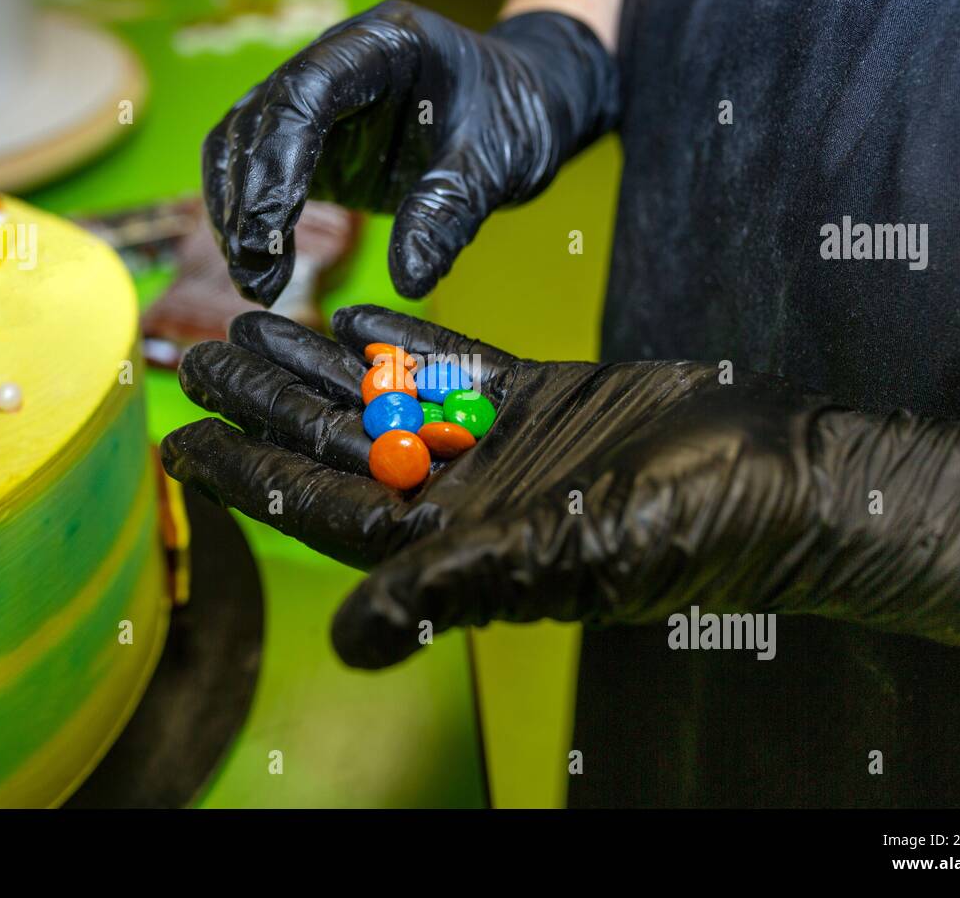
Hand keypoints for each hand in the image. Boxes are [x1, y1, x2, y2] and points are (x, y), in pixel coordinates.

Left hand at [162, 307, 959, 689]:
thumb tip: (349, 644)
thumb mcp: (558, 557)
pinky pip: (453, 368)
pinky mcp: (537, 401)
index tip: (182, 441)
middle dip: (265, 404)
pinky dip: (405, 343)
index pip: (323, 511)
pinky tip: (354, 314)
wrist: (777, 472)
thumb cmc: (678, 527)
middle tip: (195, 356)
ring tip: (253, 321)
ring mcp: (495, 447)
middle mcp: (460, 500)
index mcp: (450, 546)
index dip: (250, 478)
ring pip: (384, 401)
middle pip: (338, 448)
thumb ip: (451, 590)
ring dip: (318, 365)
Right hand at [202, 0, 617, 304]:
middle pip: (261, 118)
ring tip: (258, 283)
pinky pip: (255, 169)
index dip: (278, 160)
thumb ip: (449, 212)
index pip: (306, 90)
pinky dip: (249, 217)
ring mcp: (316, 98)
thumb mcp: (495, 166)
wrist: (521, 108)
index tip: (271, 228)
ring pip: (242, 143)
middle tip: (258, 273)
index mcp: (383, 45)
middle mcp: (335, 60)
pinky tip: (261, 268)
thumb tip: (409, 279)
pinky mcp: (310, 138)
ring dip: (237, 213)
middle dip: (248, 199)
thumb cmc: (513, 119)